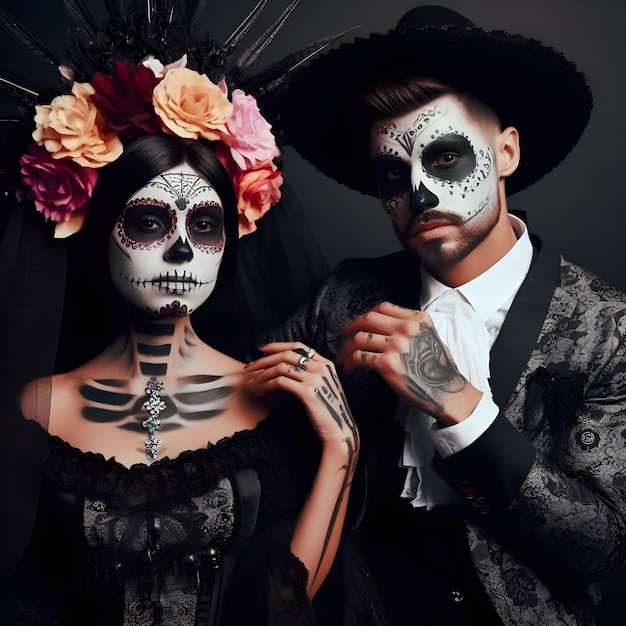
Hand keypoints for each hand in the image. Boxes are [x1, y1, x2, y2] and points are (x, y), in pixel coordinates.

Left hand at [245, 342, 358, 454]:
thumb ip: (312, 374)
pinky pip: (280, 382)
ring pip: (281, 367)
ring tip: (252, 382)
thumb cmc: (329, 412)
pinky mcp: (307, 392)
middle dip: (264, 359)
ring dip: (262, 373)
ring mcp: (314, 379)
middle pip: (287, 354)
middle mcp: (321, 368)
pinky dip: (267, 385)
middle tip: (250, 367)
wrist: (340, 430)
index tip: (262, 350)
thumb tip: (289, 369)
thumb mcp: (325, 387)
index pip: (298, 346)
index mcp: (326, 364)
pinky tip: (261, 391)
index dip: (278, 345)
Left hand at [336, 301, 481, 424]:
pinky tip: (349, 368)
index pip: (384, 307)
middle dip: (351, 326)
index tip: (359, 322)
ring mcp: (397, 345)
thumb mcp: (430, 337)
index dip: (367, 314)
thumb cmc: (439, 370)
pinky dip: (350, 362)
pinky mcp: (388, 364)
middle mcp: (407, 328)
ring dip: (346, 348)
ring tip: (343, 357)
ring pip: (360, 338)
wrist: (448, 393)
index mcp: (418, 319)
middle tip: (344, 335)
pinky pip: (360, 357)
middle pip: (369, 318)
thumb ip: (411, 329)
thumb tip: (387, 329)